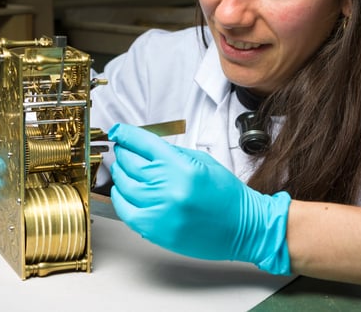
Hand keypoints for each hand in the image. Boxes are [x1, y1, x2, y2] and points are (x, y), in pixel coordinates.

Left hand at [108, 123, 290, 274]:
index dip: (125, 134)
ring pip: (123, 185)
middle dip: (123, 153)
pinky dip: (119, 197)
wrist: (243, 227)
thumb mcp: (201, 161)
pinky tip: (123, 191)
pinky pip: (125, 210)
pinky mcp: (155, 230)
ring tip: (123, 169)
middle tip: (123, 150)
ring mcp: (160, 210)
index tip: (117, 131)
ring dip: (120, 173)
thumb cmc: (226, 195)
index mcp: (181, 167)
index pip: (142, 143)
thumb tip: (143, 145)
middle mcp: (168, 188)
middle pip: (129, 163)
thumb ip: (171, 153)